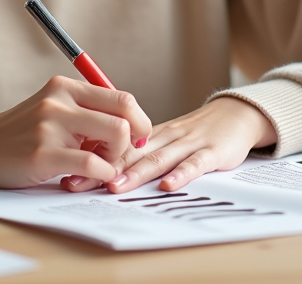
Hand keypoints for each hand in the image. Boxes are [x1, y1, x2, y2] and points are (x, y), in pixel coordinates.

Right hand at [0, 76, 150, 188]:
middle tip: (119, 158)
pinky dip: (102, 175)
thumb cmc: (19, 135)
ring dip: (117, 159)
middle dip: (133, 141)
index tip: (134, 141)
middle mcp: (59, 100)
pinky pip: (93, 164)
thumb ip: (85, 114)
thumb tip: (132, 130)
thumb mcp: (51, 112)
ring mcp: (50, 125)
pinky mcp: (42, 153)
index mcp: (65, 87)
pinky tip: (84, 180)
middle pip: (126, 114)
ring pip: (116, 136)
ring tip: (99, 168)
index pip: (122, 98)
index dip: (139, 122)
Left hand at [62, 96, 276, 193]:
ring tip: (114, 186)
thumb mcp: (163, 138)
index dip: (91, 159)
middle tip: (77, 182)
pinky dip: (182, 174)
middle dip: (102, 169)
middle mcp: (164, 137)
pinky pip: (195, 164)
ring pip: (158, 158)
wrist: (235, 115)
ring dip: (136, 173)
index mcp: (149, 134)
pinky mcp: (211, 153)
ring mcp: (187, 144)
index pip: (115, 145)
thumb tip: (98, 165)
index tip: (66, 172)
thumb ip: (137, 152)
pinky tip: (168, 185)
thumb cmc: (194, 132)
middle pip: (129, 153)